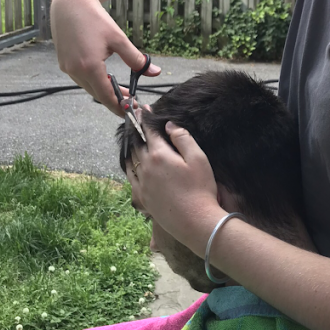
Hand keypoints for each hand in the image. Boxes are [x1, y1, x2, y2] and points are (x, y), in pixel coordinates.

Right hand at [51, 0, 160, 114]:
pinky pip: (82, 79)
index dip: (119, 106)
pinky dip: (95, 82)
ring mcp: (67, 68)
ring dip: (105, 91)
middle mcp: (75, 71)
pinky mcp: (64, 63)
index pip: (106, 96)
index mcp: (89, 67)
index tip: (131, 112)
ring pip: (89, 87)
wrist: (70, 4)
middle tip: (131, 101)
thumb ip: (136, 59)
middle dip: (115, 100)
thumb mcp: (118, 39)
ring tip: (122, 91)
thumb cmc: (95, 19)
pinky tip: (106, 78)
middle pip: (97, 94)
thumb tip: (154, 72)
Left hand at [128, 121, 222, 255]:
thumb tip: (169, 125)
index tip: (143, 108)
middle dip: (136, 130)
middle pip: (137, 144)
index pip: (149, 131)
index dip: (146, 118)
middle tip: (135, 119)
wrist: (194, 221)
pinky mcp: (142, 197)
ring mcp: (142, 183)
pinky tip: (131, 164)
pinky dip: (129, 166)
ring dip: (131, 147)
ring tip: (132, 139)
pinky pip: (130, 177)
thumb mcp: (198, 159)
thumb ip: (182, 138)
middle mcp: (146, 167)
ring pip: (131, 159)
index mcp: (159, 155)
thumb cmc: (201, 189)